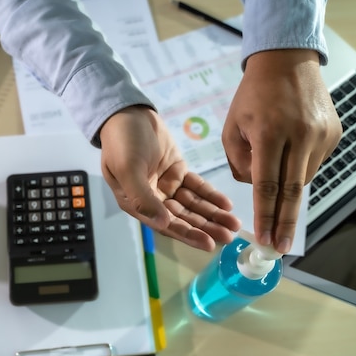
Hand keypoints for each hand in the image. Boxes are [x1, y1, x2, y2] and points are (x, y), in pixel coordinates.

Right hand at [99, 106, 240, 251]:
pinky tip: (226, 204)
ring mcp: (166, 185)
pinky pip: (196, 187)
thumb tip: (163, 224)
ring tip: (233, 223)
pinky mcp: (177, 171)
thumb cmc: (122, 142)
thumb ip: (143, 198)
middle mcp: (152, 198)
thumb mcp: (127, 169)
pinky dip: (211, 195)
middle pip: (183, 217)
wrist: (127, 112)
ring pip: (192, 204)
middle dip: (205, 227)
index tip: (208, 243)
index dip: (187, 234)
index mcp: (135, 203)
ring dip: (212, 214)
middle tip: (229, 236)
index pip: (165, 224)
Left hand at [222, 49, 341, 253]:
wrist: (286, 62)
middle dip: (284, 222)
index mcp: (269, 134)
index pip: (267, 185)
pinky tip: (289, 164)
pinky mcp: (333, 133)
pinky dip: (298, 171)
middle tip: (280, 247)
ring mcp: (320, 134)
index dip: (266, 216)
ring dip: (288, 192)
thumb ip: (238, 162)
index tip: (265, 239)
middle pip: (292, 191)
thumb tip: (252, 187)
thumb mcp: (232, 127)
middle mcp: (299, 136)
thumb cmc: (252, 97)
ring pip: (303, 179)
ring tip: (277, 199)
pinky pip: (313, 164)